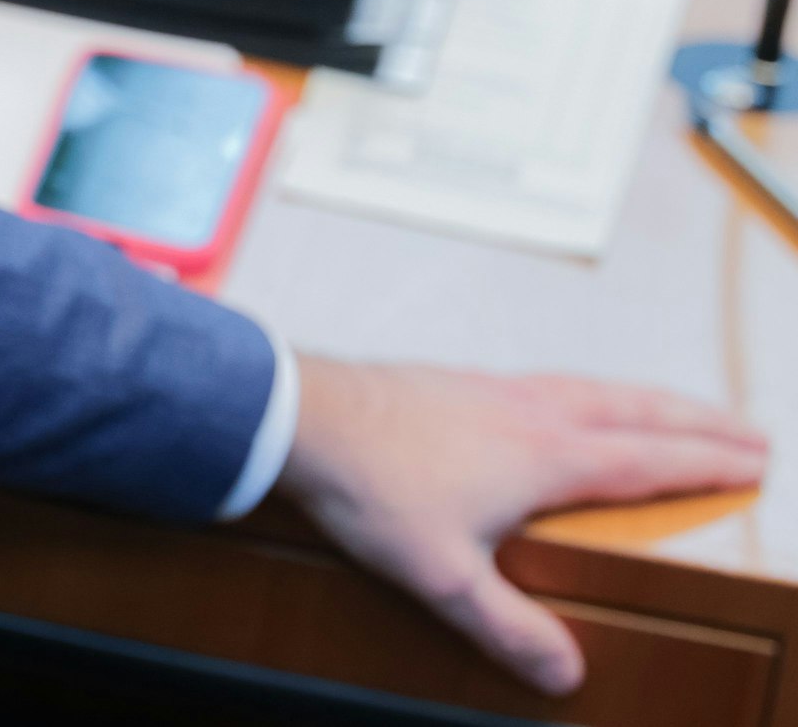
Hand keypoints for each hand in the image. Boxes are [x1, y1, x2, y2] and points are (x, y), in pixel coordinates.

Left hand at [275, 356, 767, 696]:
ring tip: (673, 408)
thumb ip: (507, 627)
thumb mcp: (442, 576)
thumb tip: (565, 674)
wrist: (299, 416)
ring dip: (645, 397)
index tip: (756, 460)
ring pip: (591, 386)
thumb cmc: (369, 487)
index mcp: (545, 455)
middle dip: (697, 421)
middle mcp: (530, 410)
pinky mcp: (454, 380)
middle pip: (635, 410)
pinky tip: (567, 399)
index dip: (707, 462)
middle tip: (748, 428)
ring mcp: (491, 387)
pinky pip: (545, 379)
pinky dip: (586, 388)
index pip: (649, 460)